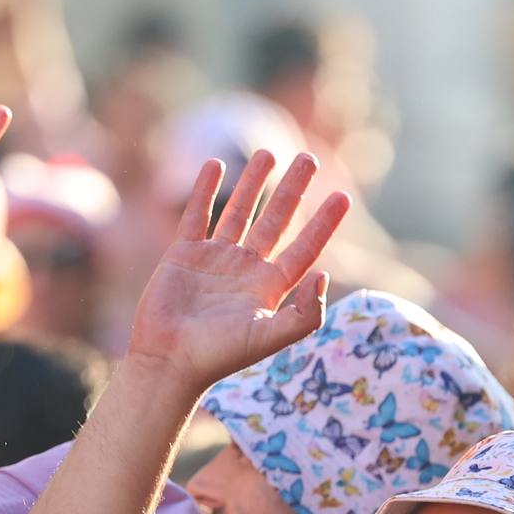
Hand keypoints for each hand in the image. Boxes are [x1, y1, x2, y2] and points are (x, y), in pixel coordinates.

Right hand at [125, 152, 350, 387]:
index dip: (324, 223)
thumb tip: (325, 275)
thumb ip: (303, 314)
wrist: (169, 360)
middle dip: (293, 189)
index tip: (343, 197)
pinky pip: (198, 214)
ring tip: (268, 153)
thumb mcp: (269, 337)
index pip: (304, 248)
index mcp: (269, 288)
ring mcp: (215, 260)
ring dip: (254, 182)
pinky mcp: (184, 254)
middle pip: (276, 221)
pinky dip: (205, 190)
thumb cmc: (219, 356)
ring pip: (239, 211)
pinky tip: (215, 164)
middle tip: (309, 157)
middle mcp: (246, 270)